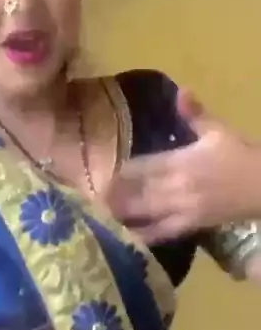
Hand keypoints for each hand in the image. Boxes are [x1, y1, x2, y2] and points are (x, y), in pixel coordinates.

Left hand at [107, 89, 260, 242]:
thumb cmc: (241, 156)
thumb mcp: (219, 131)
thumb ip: (195, 114)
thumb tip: (181, 90)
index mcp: (181, 161)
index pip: (141, 167)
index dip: (118, 172)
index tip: (96, 173)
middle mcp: (177, 187)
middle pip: (136, 193)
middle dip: (112, 197)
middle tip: (87, 199)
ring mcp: (182, 210)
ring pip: (144, 214)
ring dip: (121, 216)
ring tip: (97, 216)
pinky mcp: (190, 226)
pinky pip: (161, 234)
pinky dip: (142, 236)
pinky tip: (124, 238)